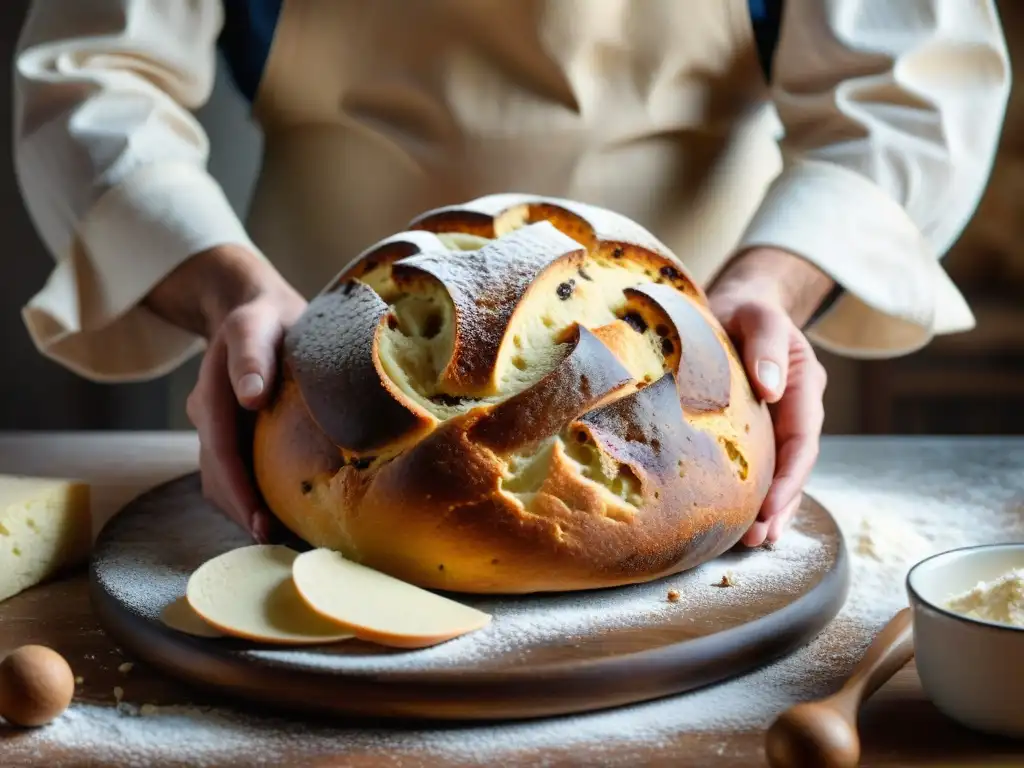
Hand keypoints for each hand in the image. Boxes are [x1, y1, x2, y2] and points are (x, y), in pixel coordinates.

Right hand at [144, 244, 306, 540]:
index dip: (239, 489)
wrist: (252, 309)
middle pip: (217, 473)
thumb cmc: (267, 318)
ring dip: (243, 508)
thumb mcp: (260, 325)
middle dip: (241, 510)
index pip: (221, 449)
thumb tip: (251, 398)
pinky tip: (276, 512)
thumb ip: (253, 356)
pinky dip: (248, 495)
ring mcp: (216, 425)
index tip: (261, 522)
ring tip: (278, 536)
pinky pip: (231, 471)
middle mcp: (208, 413)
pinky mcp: (230, 432)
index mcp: (214, 390)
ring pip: (220, 477)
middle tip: (276, 541)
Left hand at [708, 247, 833, 546]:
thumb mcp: (758, 315)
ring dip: (768, 507)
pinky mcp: (754, 426)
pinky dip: (752, 491)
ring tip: (749, 541)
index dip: (789, 478)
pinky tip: (737, 517)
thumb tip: (771, 388)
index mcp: (805, 386)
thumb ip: (766, 345)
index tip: (769, 507)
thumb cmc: (746, 307)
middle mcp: (795, 408)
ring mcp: (776, 420)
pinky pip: (758, 463)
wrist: (736, 302)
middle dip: (780, 505)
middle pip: (794, 465)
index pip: (802, 441)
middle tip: (757, 538)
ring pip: (778, 470)